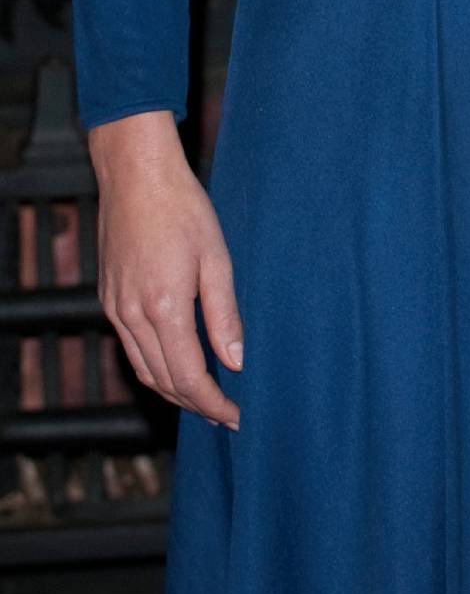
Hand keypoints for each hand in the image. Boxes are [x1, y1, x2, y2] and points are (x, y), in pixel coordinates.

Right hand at [90, 111, 242, 428]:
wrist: (136, 176)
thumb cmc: (183, 209)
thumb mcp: (216, 258)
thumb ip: (224, 314)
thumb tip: (235, 362)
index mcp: (164, 307)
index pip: (189, 377)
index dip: (212, 404)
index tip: (235, 417)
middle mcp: (133, 316)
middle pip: (163, 381)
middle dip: (195, 404)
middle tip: (225, 415)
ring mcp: (116, 309)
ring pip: (143, 369)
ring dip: (173, 390)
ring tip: (204, 399)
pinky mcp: (109, 300)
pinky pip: (131, 348)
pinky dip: (154, 366)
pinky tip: (176, 364)